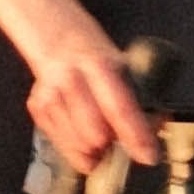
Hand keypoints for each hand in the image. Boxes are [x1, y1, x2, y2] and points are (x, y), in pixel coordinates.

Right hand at [22, 15, 156, 174]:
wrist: (57, 38)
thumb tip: (156, 129)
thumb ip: (137, 98)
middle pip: (95, 133)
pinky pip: (62, 145)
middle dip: (112, 146)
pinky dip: (77, 146)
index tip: (149, 156)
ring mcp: (50, 94)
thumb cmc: (96, 58)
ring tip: (101, 135)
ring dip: (94, 149)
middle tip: (121, 143)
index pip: (119, 108)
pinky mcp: (36, 107)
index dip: (135, 135)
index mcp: (100, 65)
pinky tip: (81, 129)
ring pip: (78, 144)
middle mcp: (72, 79)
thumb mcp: (122, 66)